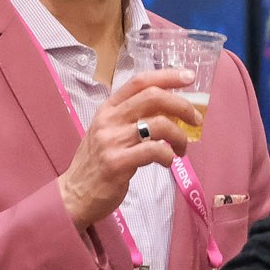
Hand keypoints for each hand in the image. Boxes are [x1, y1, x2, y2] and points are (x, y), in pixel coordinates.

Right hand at [58, 69, 203, 231]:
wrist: (75, 194)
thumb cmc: (97, 163)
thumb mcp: (109, 132)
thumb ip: (134, 119)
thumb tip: (172, 111)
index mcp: (109, 108)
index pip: (140, 81)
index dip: (168, 76)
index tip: (190, 77)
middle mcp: (109, 119)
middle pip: (153, 97)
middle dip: (182, 105)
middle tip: (195, 120)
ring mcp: (112, 140)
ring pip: (159, 124)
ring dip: (179, 136)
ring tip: (181, 149)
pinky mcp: (117, 162)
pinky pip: (154, 151)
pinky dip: (168, 155)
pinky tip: (167, 161)